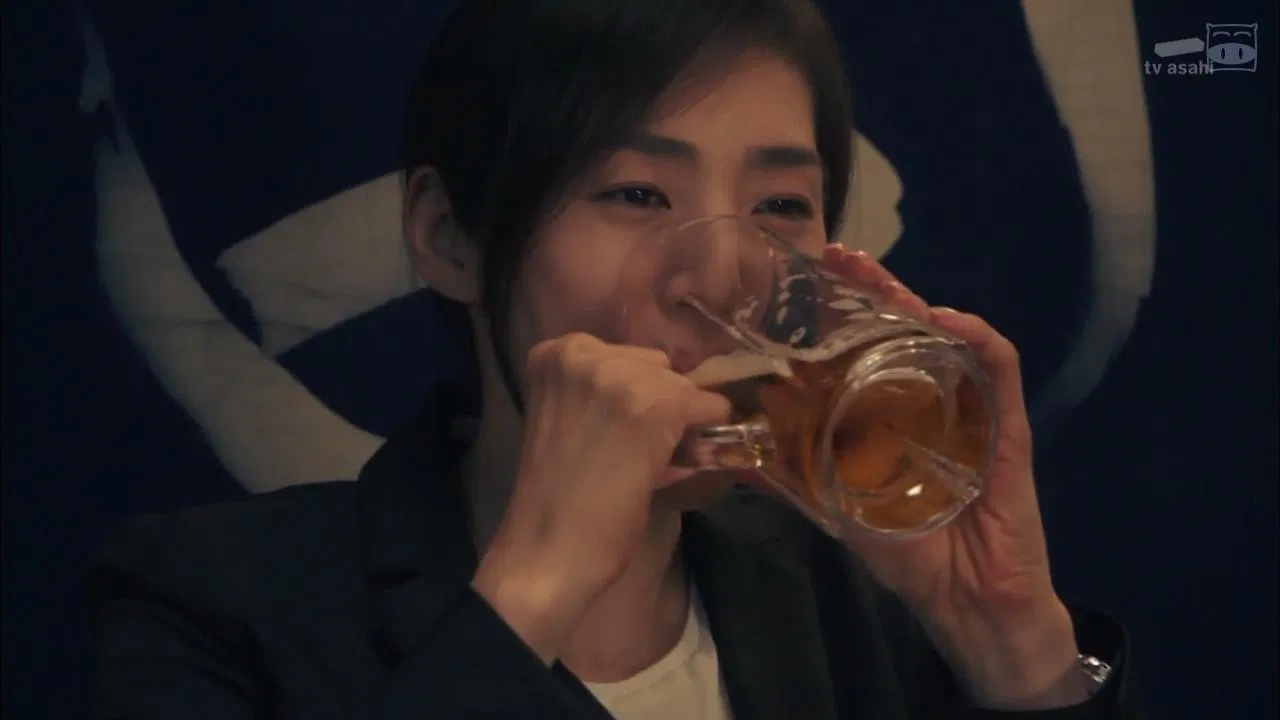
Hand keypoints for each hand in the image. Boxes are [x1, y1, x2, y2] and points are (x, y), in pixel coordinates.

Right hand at [471, 333, 729, 663]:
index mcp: (555, 352)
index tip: (622, 431)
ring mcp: (619, 375)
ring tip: (644, 465)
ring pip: (682, 387)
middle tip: (633, 453)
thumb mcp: (570, 421)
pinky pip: (707, 407)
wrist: (547, 551)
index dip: (635, 394)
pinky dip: (703, 437)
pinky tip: (668, 468)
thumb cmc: (556, 497)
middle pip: (657, 365)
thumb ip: (608, 396)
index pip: (626, 356)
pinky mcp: (654, 404)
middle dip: (657, 404)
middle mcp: (584, 352)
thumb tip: (677, 392)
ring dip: (677, 424)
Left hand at [820, 247, 1083, 708]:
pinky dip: (978, 340)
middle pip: (907, 332)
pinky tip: (948, 322)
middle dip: (877, 292)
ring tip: (884, 281)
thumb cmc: (912, 555)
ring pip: (951, 339)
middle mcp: (933, 404)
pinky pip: (1000, 371)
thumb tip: (738, 456)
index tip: (810, 280)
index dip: (844, 314)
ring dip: (919, 304)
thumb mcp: (841, 511)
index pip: (869, 350)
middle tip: (844, 258)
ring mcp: (973, 411)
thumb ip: (798, 479)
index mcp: (894, 417)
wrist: (970, 603)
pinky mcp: (1008, 429)